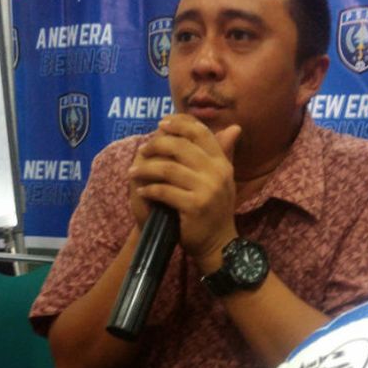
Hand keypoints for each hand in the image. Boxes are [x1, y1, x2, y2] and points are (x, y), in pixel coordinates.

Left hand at [128, 114, 240, 260]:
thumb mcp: (220, 178)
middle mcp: (217, 172)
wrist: (217, 243)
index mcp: (222, 162)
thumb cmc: (213, 208)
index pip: (200, 132)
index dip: (179, 123)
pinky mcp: (194, 206)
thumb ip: (220, 153)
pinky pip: (165, 191)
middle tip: (143, 149)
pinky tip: (142, 191)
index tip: (161, 124)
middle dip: (157, 144)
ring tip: (134, 172)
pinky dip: (150, 190)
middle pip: (181, 146)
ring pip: (168, 168)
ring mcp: (207, 190)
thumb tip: (233, 127)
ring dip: (146, 168)